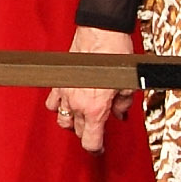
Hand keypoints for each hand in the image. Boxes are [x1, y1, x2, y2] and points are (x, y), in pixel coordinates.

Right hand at [47, 23, 138, 154]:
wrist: (100, 32)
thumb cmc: (114, 54)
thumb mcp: (128, 84)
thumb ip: (123, 104)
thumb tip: (119, 113)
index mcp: (95, 108)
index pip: (90, 141)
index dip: (96, 149)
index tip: (99, 149)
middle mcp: (77, 104)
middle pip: (78, 132)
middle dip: (88, 134)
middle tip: (97, 130)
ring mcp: (65, 93)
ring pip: (62, 120)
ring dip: (72, 122)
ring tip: (81, 118)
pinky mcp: (59, 82)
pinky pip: (52, 102)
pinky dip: (59, 106)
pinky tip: (67, 102)